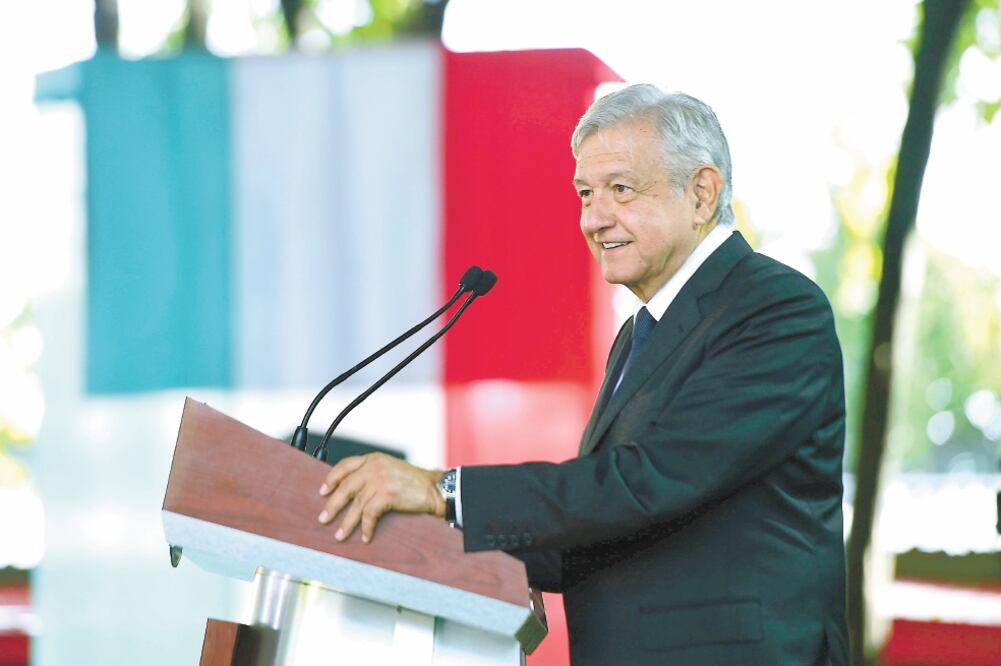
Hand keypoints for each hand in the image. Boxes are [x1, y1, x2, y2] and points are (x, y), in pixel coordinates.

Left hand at [317, 453, 444, 542]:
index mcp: (373, 459)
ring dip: (347, 522)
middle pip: (345, 487)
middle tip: (323, 518)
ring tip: (340, 535)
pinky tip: (365, 536)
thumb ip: (371, 473)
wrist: (435, 489)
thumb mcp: (390, 469)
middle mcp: (374, 467)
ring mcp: (380, 480)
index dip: (331, 479)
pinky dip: (366, 527)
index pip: (345, 466)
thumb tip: (351, 490)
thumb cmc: (414, 482)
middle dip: (333, 505)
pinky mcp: (387, 494)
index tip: (323, 491)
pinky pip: (369, 514)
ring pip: (356, 504)